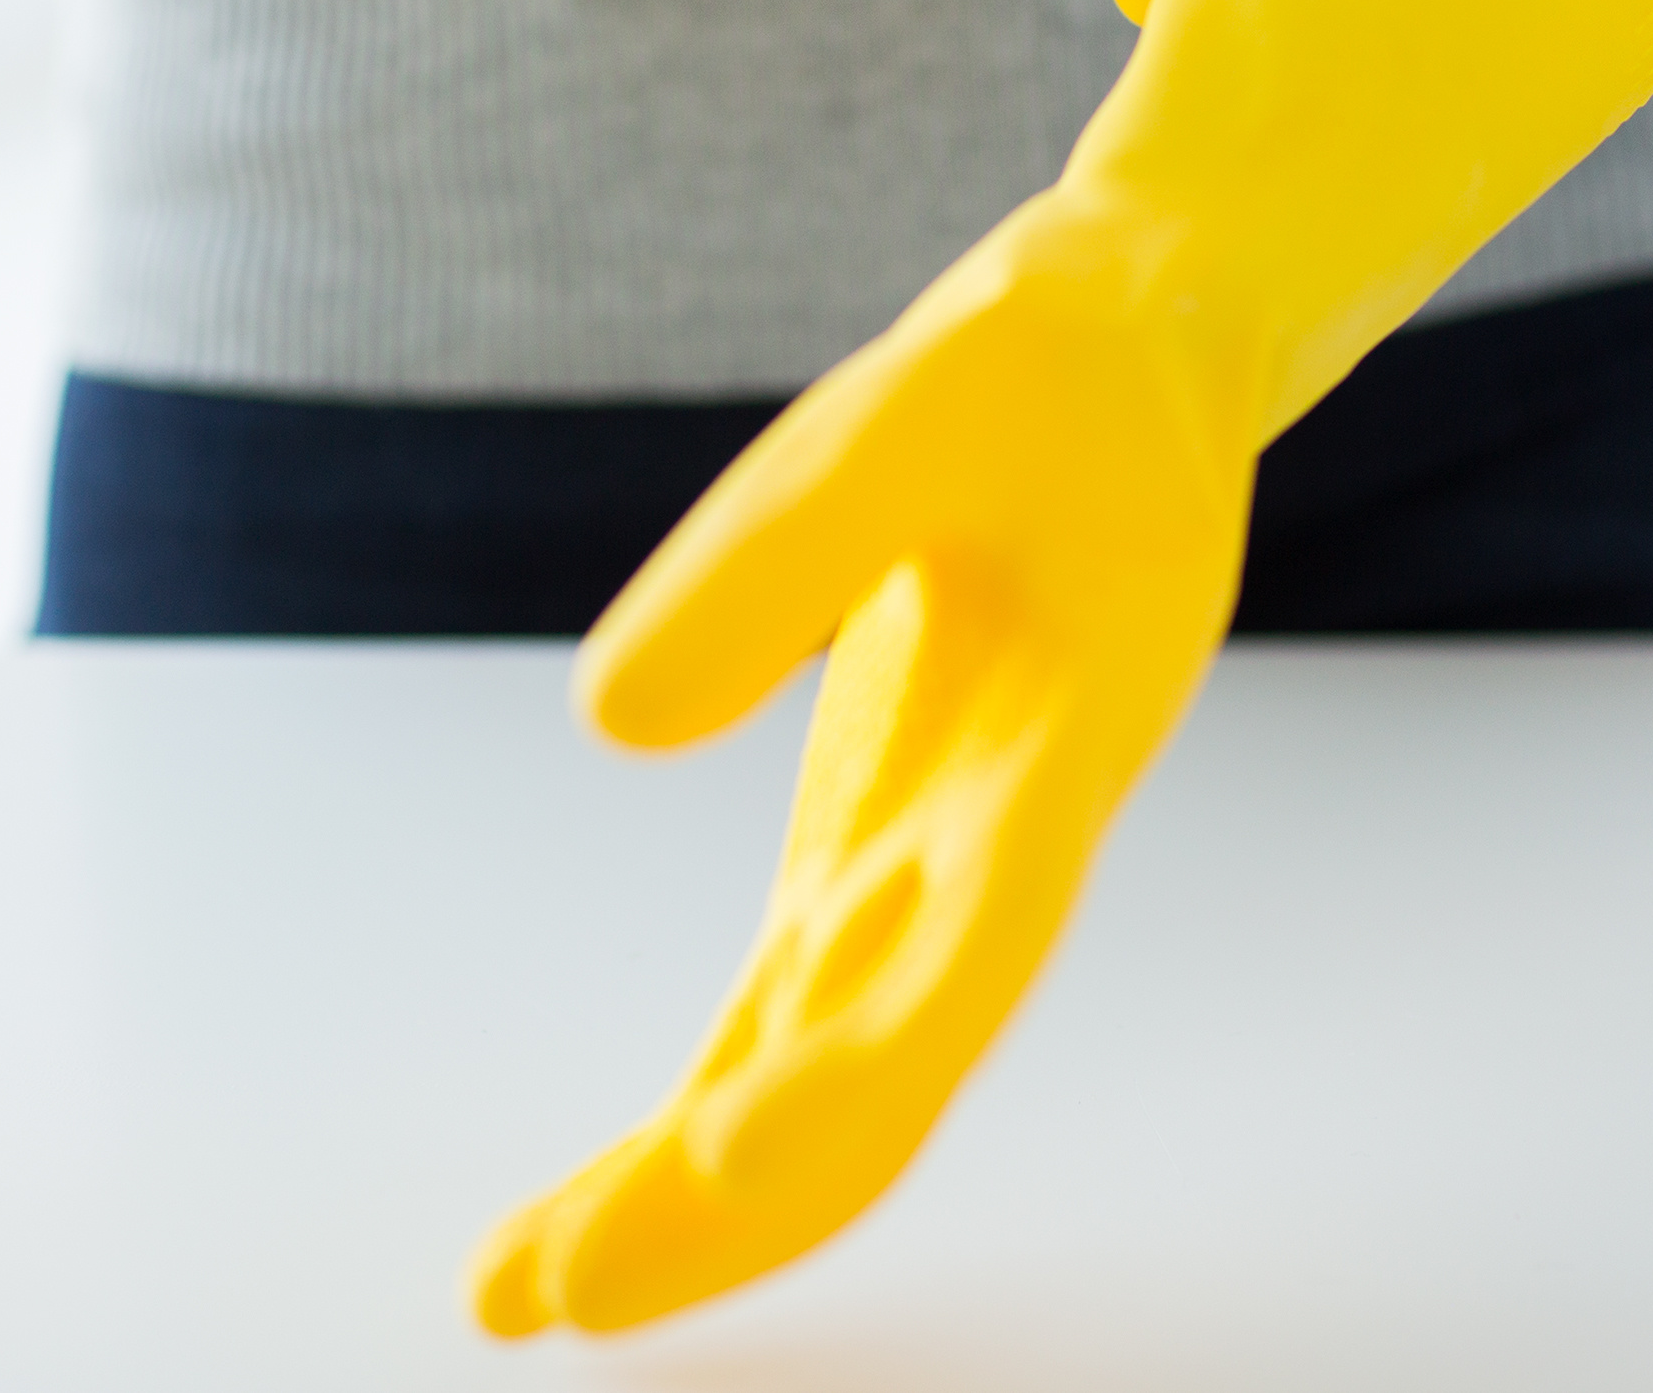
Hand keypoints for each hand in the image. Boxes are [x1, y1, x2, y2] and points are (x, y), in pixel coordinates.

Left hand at [469, 211, 1245, 1334]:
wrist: (1134, 361)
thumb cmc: (1046, 368)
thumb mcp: (919, 398)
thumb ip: (781, 546)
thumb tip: (610, 724)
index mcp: (1072, 735)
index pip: (979, 933)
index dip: (874, 1054)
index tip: (739, 1150)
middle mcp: (1008, 841)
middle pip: (887, 1064)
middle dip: (739, 1196)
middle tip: (564, 1291)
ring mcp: (935, 865)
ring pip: (822, 1072)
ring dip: (693, 1197)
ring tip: (517, 1291)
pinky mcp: (868, 855)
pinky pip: (781, 1020)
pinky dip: (692, 1118)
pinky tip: (588, 1197)